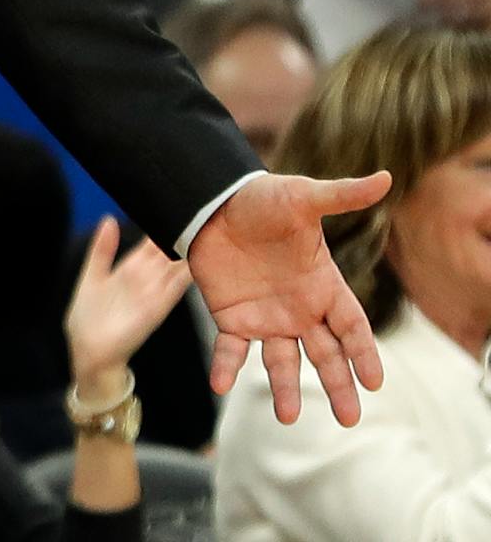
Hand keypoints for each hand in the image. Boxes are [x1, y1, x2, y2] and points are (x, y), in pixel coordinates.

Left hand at [65, 217, 191, 399]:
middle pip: (170, 250)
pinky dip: (186, 275)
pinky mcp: (155, 308)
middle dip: (184, 233)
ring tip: (204, 229)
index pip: (154, 242)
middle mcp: (146, 279)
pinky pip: (174, 288)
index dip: (165, 224)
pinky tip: (196, 259)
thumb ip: (102, 248)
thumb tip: (108, 219)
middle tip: (202, 212)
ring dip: (190, 251)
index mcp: (132, 268)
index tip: (177, 204)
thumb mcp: (92, 275)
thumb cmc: (88, 318)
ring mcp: (153, 293)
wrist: (89, 352)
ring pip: (177, 266)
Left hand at [190, 171, 392, 423]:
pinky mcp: (231, 317)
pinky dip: (227, 368)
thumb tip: (387, 178)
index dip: (363, 353)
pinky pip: (231, 349)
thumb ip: (341, 196)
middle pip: (326, 355)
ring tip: (286, 418)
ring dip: (284, 389)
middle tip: (349, 419)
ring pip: (282, 361)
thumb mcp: (302, 197)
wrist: (211, 201)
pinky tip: (221, 386)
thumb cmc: (261, 199)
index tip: (374, 383)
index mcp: (323, 285)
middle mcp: (299, 308)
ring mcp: (266, 316)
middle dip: (338, 386)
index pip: (351, 327)